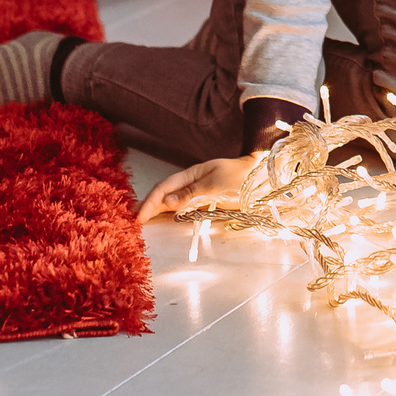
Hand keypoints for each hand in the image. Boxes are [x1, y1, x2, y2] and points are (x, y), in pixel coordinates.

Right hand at [136, 152, 263, 222]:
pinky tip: (163, 220)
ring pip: (172, 201)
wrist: (264, 175)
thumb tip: (165, 202)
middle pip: (164, 194)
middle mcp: (192, 182)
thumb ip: (190, 193)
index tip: (138, 217)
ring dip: (156, 210)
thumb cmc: (241, 177)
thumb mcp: (215, 184)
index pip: (164, 187)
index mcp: (192, 174)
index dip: (150, 202)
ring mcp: (198, 191)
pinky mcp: (206, 201)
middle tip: (131, 220)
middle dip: (148, 205)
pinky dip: (170, 214)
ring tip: (141, 221)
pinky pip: (183, 207)